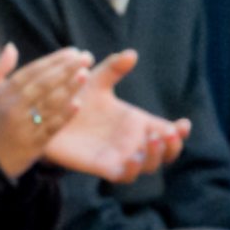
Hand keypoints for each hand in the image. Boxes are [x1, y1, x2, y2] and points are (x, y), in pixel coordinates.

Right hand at [0, 45, 91, 176]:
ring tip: (85, 74)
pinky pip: (52, 128)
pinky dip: (65, 116)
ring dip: (70, 88)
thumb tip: (11, 47)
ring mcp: (24, 127)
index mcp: (1, 95)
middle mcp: (13, 109)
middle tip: (85, 57)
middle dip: (66, 69)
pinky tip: (79, 104)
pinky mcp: (34, 145)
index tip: (71, 52)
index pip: (31, 72)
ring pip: (50, 104)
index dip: (53, 61)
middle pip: (44, 85)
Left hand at [45, 51, 190, 182]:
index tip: (184, 123)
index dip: (180, 132)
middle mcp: (131, 141)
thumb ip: (113, 69)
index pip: (167, 131)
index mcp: (137, 122)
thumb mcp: (95, 80)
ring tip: (153, 139)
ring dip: (155, 156)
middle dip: (172, 146)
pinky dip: (132, 170)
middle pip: (164, 153)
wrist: (45, 114)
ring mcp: (118, 156)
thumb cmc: (73, 97)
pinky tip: (133, 157)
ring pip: (148, 166)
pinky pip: (123, 176)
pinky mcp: (101, 166)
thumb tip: (131, 54)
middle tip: (169, 133)